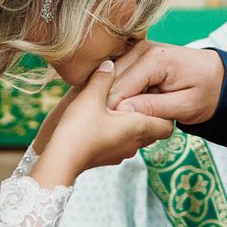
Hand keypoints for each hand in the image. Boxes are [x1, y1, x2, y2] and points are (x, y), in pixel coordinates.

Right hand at [37, 61, 172, 183]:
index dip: (163, 111)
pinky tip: (102, 121)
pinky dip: (118, 132)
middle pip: (153, 130)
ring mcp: (121, 154)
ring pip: (137, 137)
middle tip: (135, 97)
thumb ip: (103, 79)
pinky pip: (121, 143)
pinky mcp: (107, 158)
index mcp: (138, 128)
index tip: (151, 96)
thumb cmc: (78, 130)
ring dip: (131, 124)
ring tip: (117, 107)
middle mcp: (134, 144)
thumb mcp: (90, 97)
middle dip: (148, 114)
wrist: (59, 162)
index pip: (168, 125)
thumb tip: (110, 64)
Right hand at [107, 42, 224, 124]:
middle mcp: (141, 49)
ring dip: (115, 100)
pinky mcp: (134, 56)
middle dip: (113, 106)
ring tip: (131, 117)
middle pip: (110, 83)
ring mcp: (136, 50)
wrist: (218, 76)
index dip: (115, 112)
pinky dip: (120, 93)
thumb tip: (121, 110)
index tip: (117, 131)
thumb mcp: (185, 106)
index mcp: (155, 59)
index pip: (120, 88)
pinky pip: (116, 77)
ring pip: (109, 80)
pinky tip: (132, 106)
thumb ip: (153, 107)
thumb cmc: (206, 91)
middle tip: (127, 127)